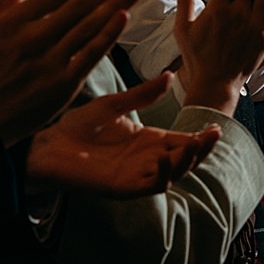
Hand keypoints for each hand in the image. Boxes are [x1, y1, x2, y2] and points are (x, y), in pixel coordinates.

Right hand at [0, 0, 142, 145]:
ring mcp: (48, 61)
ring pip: (88, 27)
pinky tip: (123, 18)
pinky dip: (108, 35)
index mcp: (13, 22)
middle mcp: (31, 38)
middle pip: (78, 6)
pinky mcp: (62, 83)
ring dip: (115, 5)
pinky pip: (90, 54)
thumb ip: (5, 1)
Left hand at [25, 73, 222, 196]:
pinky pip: (150, 186)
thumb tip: (170, 75)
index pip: (182, 140)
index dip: (200, 137)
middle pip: (184, 159)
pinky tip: (166, 162)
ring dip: (187, 162)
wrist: (46, 143)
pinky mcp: (123, 187)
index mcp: (148, 141)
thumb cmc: (76, 126)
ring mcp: (136, 175)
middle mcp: (147, 160)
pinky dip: (163, 176)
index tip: (216, 127)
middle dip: (201, 149)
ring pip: (173, 174)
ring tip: (195, 146)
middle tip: (213, 135)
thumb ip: (142, 94)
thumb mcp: (114, 105)